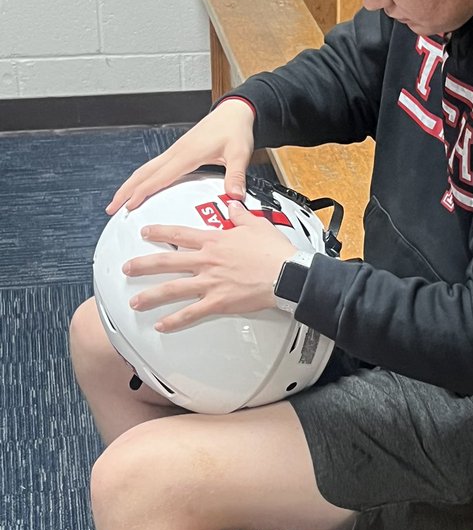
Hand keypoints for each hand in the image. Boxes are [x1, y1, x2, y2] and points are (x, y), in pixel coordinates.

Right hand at [108, 100, 255, 213]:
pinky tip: (141, 186)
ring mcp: (176, 151)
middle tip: (112, 208)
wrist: (234, 112)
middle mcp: (177, 152)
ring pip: (146, 169)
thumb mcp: (240, 154)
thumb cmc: (235, 130)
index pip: (159, 177)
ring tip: (119, 200)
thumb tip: (235, 196)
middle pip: (144, 173)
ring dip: (131, 184)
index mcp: (188, 154)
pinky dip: (143, 178)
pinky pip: (155, 166)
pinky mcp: (179, 151)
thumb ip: (236, 176)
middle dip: (126, 191)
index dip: (142, 192)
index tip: (129, 206)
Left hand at [124, 201, 297, 331]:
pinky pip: (191, 313)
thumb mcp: (257, 224)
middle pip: (167, 262)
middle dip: (143, 265)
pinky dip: (175, 320)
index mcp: (214, 241)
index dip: (159, 232)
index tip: (145, 232)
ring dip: (151, 296)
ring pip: (173, 289)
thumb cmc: (275, 252)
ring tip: (135, 302)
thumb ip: (241, 214)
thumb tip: (234, 204)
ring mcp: (210, 282)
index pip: (179, 234)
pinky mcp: (218, 302)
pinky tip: (162, 325)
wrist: (287, 274)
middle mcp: (207, 261)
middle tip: (127, 269)